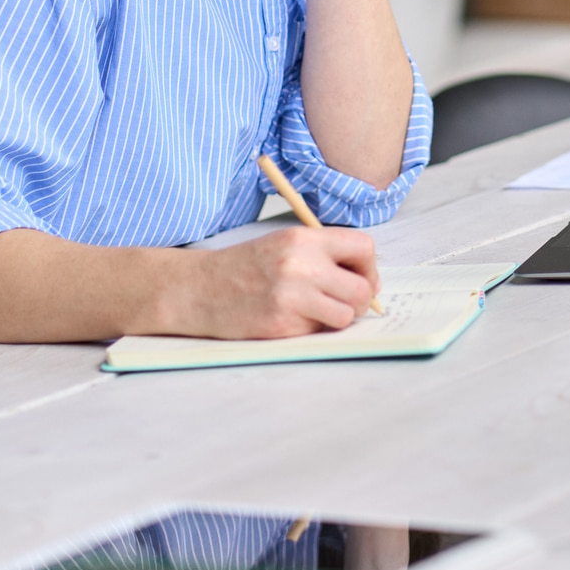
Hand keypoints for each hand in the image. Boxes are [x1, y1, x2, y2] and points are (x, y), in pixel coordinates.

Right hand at [170, 225, 379, 337]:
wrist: (199, 289)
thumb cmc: (246, 267)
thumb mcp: (285, 244)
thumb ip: (323, 254)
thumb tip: (367, 279)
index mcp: (304, 239)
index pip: (364, 248)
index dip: (369, 267)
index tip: (361, 278)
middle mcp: (301, 265)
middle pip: (362, 288)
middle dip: (361, 300)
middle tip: (346, 303)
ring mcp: (291, 296)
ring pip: (347, 314)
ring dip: (340, 318)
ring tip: (321, 313)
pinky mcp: (281, 324)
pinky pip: (319, 331)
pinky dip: (314, 329)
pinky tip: (294, 319)